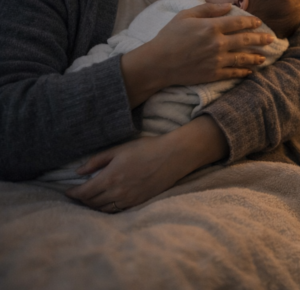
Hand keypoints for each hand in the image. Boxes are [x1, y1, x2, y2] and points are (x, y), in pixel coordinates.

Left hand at [65, 135, 187, 212]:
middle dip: (81, 200)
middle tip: (77, 195)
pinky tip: (106, 203)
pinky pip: (117, 210)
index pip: (84, 192)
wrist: (173, 156)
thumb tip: (78, 172)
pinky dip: (107, 208)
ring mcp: (129, 199)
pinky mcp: (139, 202)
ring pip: (103, 209)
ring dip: (93, 206)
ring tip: (89, 200)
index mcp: (110, 177)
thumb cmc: (147, 148)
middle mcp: (118, 192)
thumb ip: (97, 161)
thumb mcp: (119, 149)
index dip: (73, 194)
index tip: (67, 192)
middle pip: (91, 203)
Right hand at [121, 2, 274, 106]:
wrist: (157, 63)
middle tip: (271, 39)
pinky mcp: (213, 74)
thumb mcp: (186, 15)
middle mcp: (217, 43)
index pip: (238, 23)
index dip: (251, 22)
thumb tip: (228, 5)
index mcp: (211, 27)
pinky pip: (233, 73)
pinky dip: (243, 72)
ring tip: (264, 57)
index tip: (259, 22)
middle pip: (245, 40)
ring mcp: (216, 60)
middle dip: (260, 39)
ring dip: (255, 57)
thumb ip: (209, 9)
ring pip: (243, 58)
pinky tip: (250, 71)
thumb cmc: (169, 36)